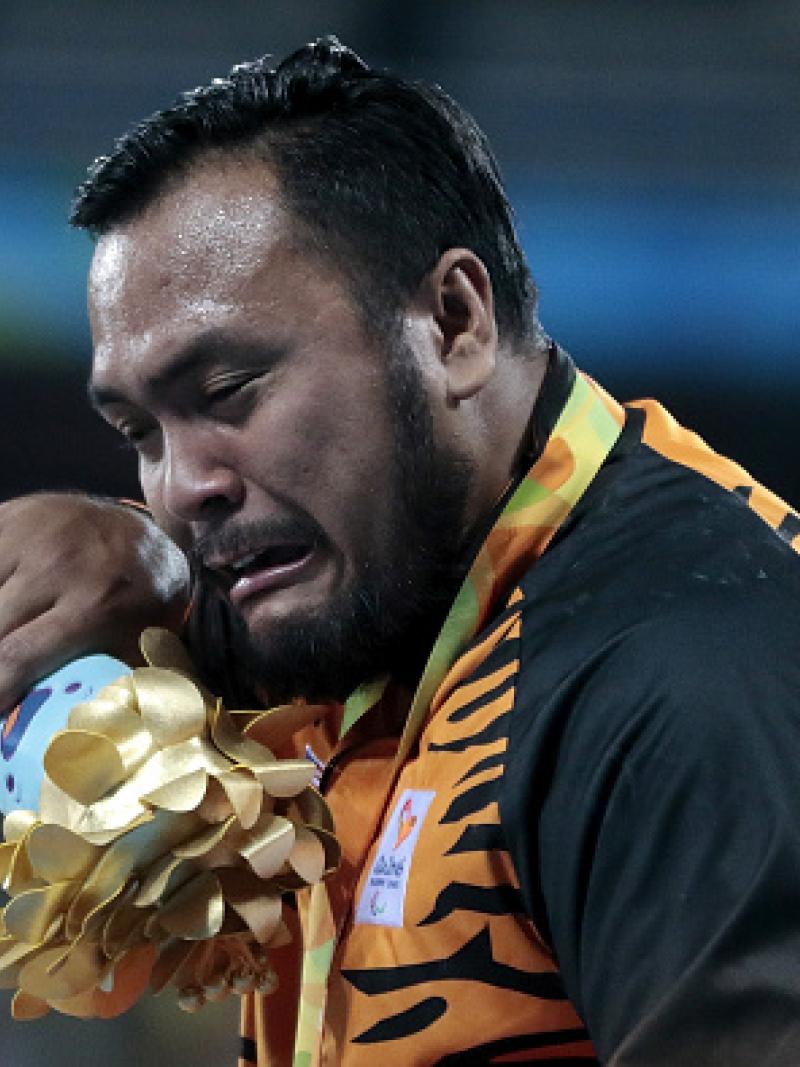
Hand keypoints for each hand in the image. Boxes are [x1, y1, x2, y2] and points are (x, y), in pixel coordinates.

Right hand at [0, 493, 189, 711]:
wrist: (140, 532)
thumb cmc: (141, 600)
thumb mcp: (141, 642)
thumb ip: (112, 682)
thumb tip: (92, 739)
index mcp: (95, 602)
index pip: (15, 657)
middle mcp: (57, 564)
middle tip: (1, 684)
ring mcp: (27, 534)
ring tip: (5, 647)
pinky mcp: (7, 517)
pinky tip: (2, 616)